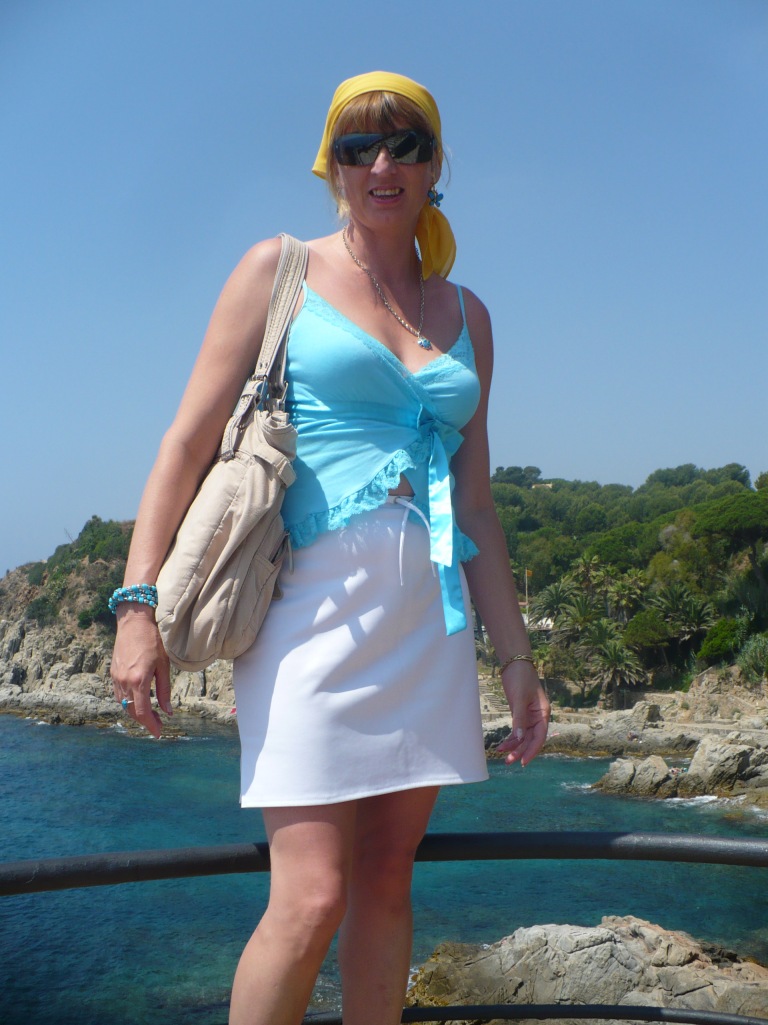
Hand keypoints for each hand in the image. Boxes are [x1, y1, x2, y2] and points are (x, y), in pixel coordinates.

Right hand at [111, 604, 171, 737]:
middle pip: (132, 711)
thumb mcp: (163, 666)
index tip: (158, 733)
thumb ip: (165, 691)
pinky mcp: (113, 673)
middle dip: (145, 721)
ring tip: (151, 714)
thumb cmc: (152, 641)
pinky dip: (128, 702)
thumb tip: (168, 712)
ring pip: (124, 705)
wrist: (133, 623)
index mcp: (139, 681)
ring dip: (136, 712)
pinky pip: (119, 695)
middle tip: (158, 724)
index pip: (143, 711)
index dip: (151, 725)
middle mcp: (124, 682)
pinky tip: (139, 700)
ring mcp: (116, 678)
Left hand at [495, 661, 549, 766]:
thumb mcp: (519, 698)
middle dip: (520, 751)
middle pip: (530, 739)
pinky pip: (517, 730)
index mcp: (543, 714)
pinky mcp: (520, 714)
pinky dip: (511, 738)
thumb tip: (519, 739)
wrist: (514, 664)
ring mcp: (529, 716)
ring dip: (514, 746)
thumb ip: (519, 719)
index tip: (523, 761)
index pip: (539, 737)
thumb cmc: (520, 678)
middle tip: (509, 762)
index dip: (532, 750)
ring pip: (523, 736)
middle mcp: (538, 717)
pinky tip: (503, 745)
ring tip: (503, 755)